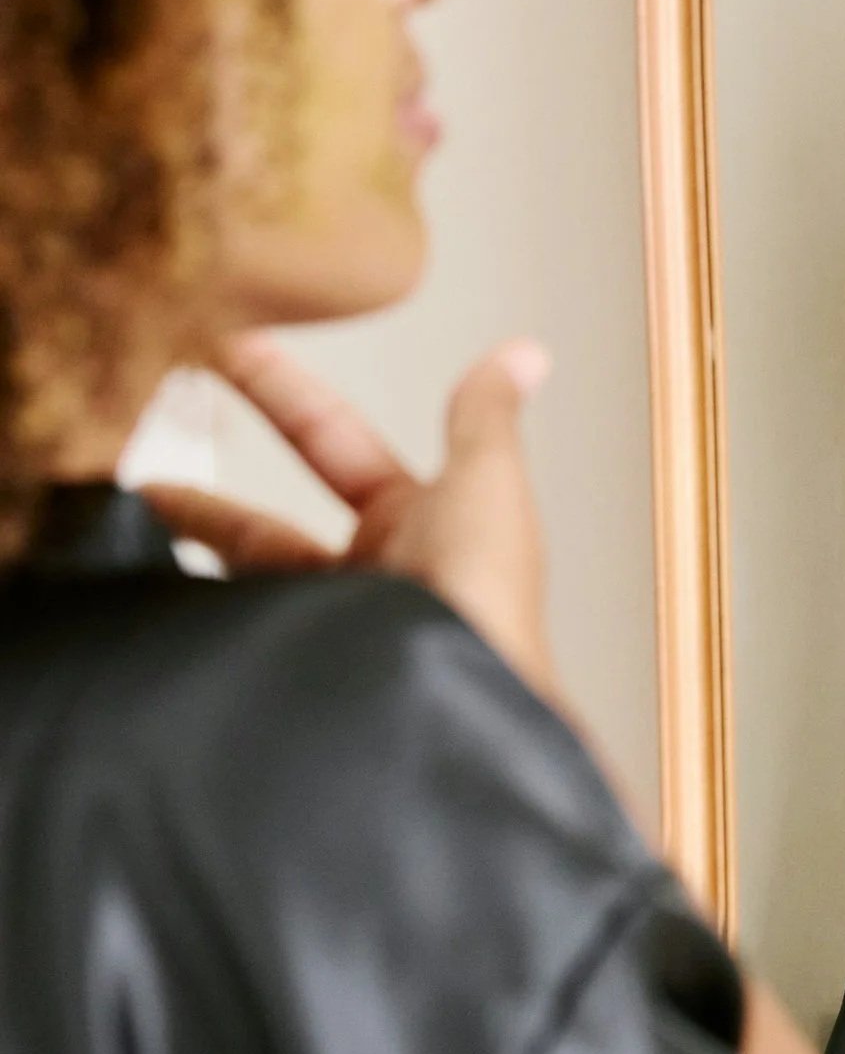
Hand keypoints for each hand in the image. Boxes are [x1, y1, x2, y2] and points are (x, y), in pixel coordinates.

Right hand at [144, 334, 556, 697]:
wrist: (456, 711)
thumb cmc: (485, 600)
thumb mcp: (487, 484)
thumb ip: (484, 416)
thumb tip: (525, 355)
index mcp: (419, 525)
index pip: (333, 440)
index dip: (280, 390)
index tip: (225, 343)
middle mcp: (372, 581)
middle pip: (265, 525)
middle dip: (198, 492)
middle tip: (128, 448)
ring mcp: (328, 632)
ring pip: (237, 584)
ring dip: (181, 550)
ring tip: (110, 518)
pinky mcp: (291, 675)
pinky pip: (223, 635)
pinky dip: (181, 609)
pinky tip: (134, 584)